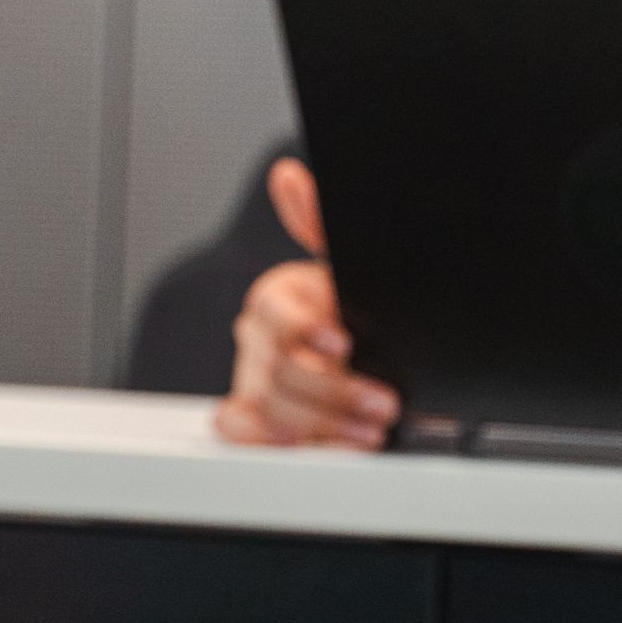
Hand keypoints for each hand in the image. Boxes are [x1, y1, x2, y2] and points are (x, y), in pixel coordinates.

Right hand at [213, 159, 402, 448]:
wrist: (370, 358)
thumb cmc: (357, 312)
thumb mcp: (350, 270)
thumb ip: (320, 225)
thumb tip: (288, 176)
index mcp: (280, 298)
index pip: (271, 309)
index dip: (302, 328)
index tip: (342, 343)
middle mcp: (261, 339)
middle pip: (276, 369)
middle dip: (334, 390)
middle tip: (382, 402)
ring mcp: (254, 380)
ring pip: (267, 407)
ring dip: (323, 425)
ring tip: (370, 431)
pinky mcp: (254, 419)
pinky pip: (240, 431)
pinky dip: (273, 442)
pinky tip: (316, 446)